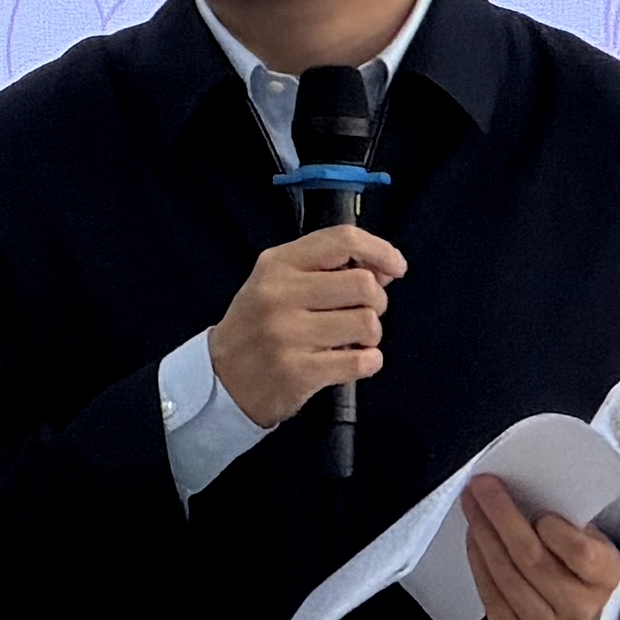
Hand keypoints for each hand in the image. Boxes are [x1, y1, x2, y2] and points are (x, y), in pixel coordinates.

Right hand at [208, 226, 408, 426]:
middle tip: (360, 314)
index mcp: (277, 264)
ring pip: (367, 324)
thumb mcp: (280, 283)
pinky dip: (369, 362)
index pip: (342, 240)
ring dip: (370, 336)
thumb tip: (385, 268)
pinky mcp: (297, 372)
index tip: (396, 267)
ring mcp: (287, 334)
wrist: (223, 380)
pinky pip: (361, 361)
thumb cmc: (260, 326)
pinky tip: (353, 361)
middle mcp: (279, 295)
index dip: (380, 250)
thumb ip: (328, 268)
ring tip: (350, 341)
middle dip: (376, 302)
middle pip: (364, 285)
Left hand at [464, 476, 619, 619]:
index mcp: (603, 578)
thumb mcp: (591, 541)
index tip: (539, 511)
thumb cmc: (577, 567)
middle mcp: (577, 609)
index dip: (556, 530)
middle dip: (502, 517)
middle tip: (483, 487)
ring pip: (505, 576)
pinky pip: (489, 594)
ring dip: (482, 535)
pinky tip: (474, 537)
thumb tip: (525, 495)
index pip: (580, 553)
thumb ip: (569, 523)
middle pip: (532, 560)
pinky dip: (477, 561)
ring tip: (472, 506)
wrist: (571, 615)